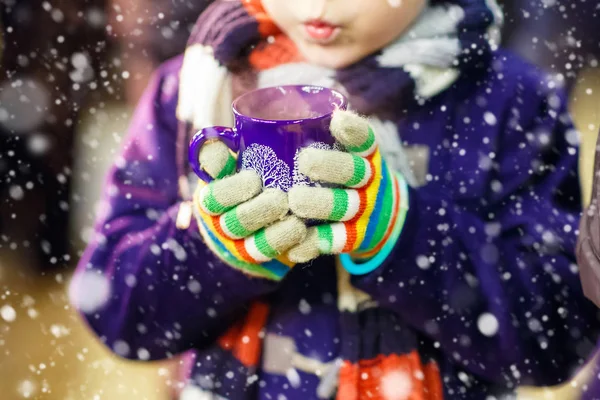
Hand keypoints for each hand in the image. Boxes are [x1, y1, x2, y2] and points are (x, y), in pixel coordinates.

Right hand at [193, 141, 305, 279]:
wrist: (253, 215)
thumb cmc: (245, 173)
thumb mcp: (232, 159)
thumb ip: (225, 150)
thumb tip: (226, 129)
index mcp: (212, 196)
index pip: (214, 195)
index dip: (231, 189)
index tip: (254, 179)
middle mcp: (222, 223)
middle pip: (235, 223)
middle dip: (257, 212)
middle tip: (280, 199)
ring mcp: (243, 245)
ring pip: (255, 246)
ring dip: (275, 235)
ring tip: (297, 223)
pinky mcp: (265, 258)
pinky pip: (278, 258)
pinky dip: (292, 249)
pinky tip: (305, 238)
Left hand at [287, 110, 408, 271]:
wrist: (383, 217)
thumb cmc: (346, 177)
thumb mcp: (346, 154)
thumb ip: (317, 136)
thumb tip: (255, 123)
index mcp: (365, 155)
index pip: (364, 138)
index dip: (353, 130)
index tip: (337, 120)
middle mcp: (370, 180)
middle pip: (355, 171)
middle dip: (332, 166)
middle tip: (305, 161)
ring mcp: (365, 210)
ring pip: (345, 206)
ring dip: (322, 203)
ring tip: (295, 201)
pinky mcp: (356, 237)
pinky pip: (335, 241)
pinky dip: (315, 242)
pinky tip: (295, 245)